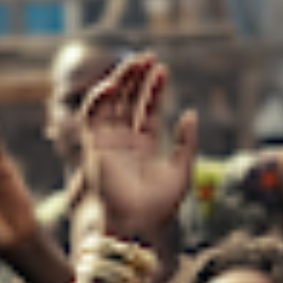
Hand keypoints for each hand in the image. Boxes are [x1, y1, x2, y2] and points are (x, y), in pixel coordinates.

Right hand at [79, 54, 196, 243]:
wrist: (136, 225)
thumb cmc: (158, 207)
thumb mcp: (182, 171)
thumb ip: (187, 142)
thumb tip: (190, 114)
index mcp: (142, 148)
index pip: (146, 110)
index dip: (154, 89)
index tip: (163, 70)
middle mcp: (122, 143)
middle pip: (127, 101)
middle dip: (136, 78)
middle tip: (148, 57)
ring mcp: (107, 143)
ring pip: (110, 103)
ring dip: (120, 80)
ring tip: (136, 62)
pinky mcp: (94, 147)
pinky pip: (92, 115)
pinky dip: (100, 97)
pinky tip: (116, 83)